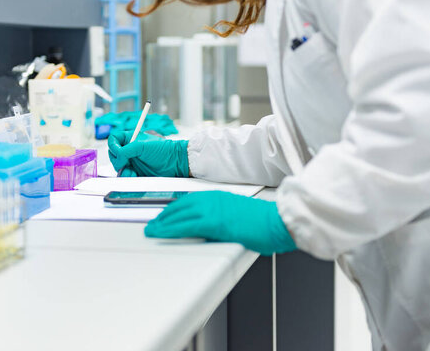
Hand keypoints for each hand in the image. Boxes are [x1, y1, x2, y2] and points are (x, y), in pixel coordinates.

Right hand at [108, 131, 188, 176]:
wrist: (174, 162)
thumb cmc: (162, 149)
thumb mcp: (141, 145)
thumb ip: (126, 150)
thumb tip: (118, 157)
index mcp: (130, 139)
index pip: (113, 140)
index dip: (113, 146)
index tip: (119, 153)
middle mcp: (129, 150)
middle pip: (113, 155)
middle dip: (117, 160)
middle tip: (125, 163)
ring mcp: (132, 161)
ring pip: (118, 167)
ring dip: (122, 170)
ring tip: (131, 172)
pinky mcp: (136, 172)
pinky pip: (125, 175)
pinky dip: (127, 176)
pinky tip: (134, 175)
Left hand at [145, 191, 297, 255]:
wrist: (278, 220)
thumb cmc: (264, 221)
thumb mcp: (238, 214)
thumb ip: (222, 217)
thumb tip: (213, 228)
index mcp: (218, 196)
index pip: (189, 201)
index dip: (173, 209)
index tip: (164, 216)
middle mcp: (212, 199)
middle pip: (180, 206)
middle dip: (164, 216)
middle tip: (153, 224)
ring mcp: (212, 209)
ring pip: (178, 214)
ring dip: (162, 222)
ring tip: (151, 230)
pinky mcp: (214, 222)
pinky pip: (184, 225)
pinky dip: (168, 229)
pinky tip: (159, 233)